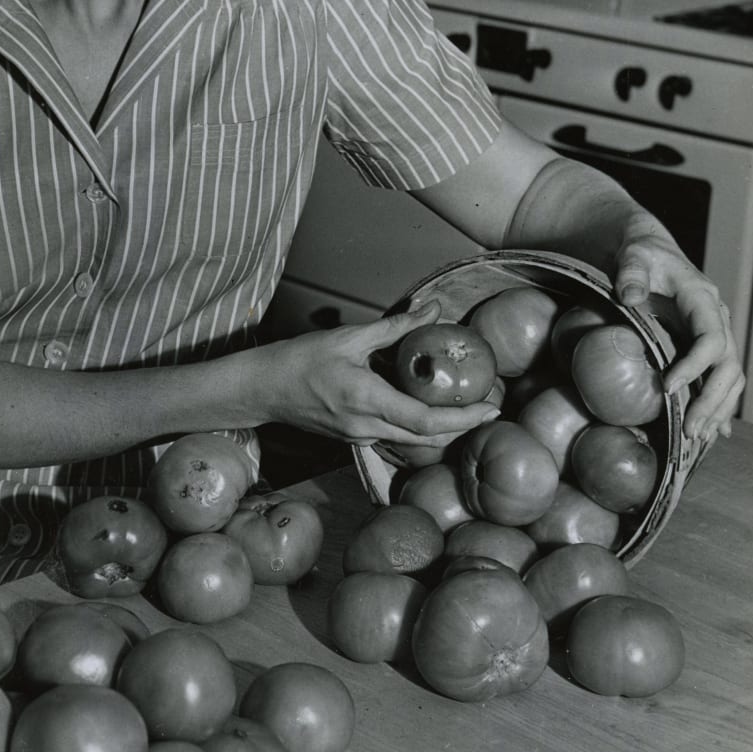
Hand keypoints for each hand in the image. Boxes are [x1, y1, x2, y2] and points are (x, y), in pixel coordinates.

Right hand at [252, 300, 501, 449]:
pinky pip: (394, 437)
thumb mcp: (349, 338)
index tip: (491, 407)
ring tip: (467, 409)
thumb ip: (395, 327)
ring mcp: (359, 438)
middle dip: (463, 427)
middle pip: (428, 439)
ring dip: (443, 430)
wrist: (261, 390)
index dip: (465, 419)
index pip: (428, 422)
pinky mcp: (353, 438)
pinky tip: (429, 410)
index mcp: (368, 402)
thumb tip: (431, 309)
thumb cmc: (298, 361)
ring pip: (412, 442)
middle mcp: (367, 427)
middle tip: (489, 408)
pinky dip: (418, 428)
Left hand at [613, 225, 743, 442]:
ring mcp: (715, 334)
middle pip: (728, 367)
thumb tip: (628, 296)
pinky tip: (713, 433)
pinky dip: (719, 406)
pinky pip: (720, 379)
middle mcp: (717, 320)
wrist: (650, 251)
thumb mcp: (633, 256)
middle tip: (688, 430)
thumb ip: (630, 273)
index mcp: (702, 299)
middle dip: (712, 401)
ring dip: (718, 410)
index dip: (695, 366)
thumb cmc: (640, 254)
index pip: (711, 339)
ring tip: (697, 438)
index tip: (667, 387)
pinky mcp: (706, 346)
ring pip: (731, 378)